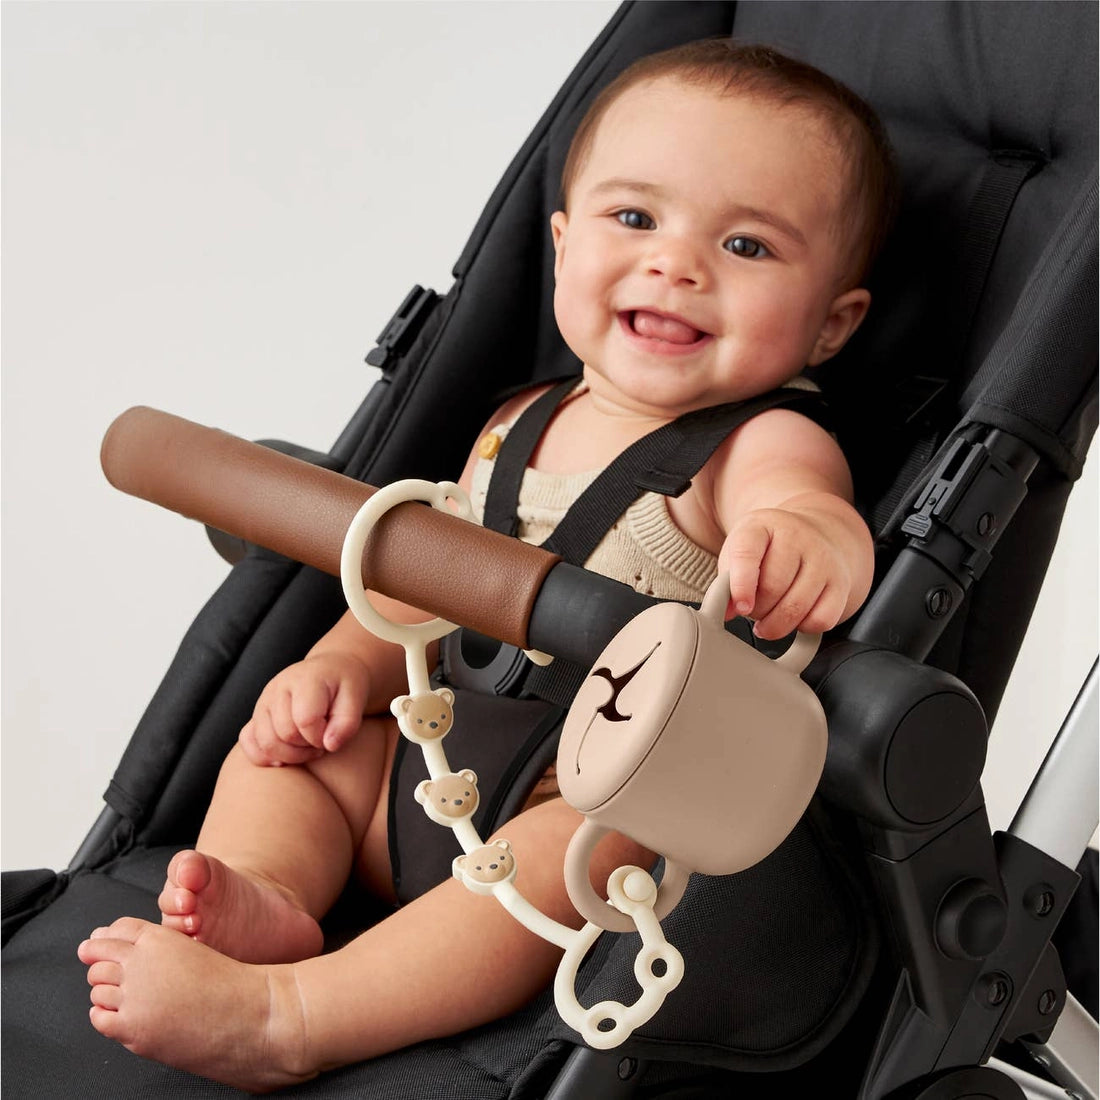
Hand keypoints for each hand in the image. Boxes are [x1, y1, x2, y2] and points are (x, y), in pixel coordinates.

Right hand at [239, 651, 369, 765]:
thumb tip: (329, 745)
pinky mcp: (257, 714)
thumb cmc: (345, 685)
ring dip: (289, 756)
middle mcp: (279, 688)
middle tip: (322, 743)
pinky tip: (284, 758)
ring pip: (265, 742)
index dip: (320, 737)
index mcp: (306, 680)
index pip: (305, 719)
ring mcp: (264, 701)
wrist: (330, 670)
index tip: (332, 735)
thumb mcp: (356, 699)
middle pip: (284, 734)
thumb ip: (347, 723)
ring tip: (308, 748)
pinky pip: (248, 741)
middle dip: (307, 748)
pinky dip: (264, 756)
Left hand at [719, 508, 855, 640]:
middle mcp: (796, 537)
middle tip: (753, 611)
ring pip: (796, 607)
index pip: (747, 553)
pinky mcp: (841, 582)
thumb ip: (727, 581)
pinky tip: (795, 618)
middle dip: (757, 610)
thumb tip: (728, 612)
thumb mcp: (739, 552)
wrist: (813, 535)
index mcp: (761, 525)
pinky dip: (804, 628)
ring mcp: (823, 558)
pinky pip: (822, 619)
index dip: (741, 586)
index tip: (740, 608)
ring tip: (769, 619)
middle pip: (773, 587)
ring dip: (776, 625)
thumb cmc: (767, 549)